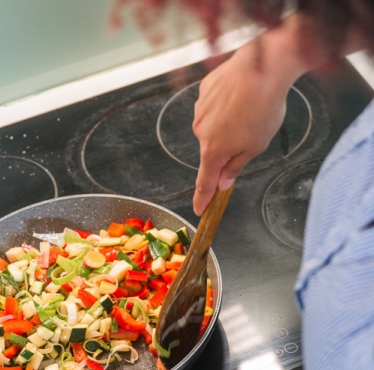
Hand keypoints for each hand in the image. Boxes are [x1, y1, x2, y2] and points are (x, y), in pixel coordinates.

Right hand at [192, 40, 290, 214]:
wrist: (263, 67)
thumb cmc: (263, 108)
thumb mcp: (256, 146)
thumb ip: (235, 166)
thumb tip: (223, 181)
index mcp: (213, 151)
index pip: (204, 182)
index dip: (202, 198)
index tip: (199, 209)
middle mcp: (200, 132)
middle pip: (211, 149)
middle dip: (226, 147)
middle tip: (249, 134)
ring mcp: (200, 110)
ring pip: (213, 125)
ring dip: (227, 123)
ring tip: (249, 109)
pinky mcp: (205, 90)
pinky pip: (214, 104)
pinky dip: (226, 104)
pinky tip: (241, 95)